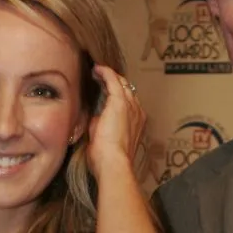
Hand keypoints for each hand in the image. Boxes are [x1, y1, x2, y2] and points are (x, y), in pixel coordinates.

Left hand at [85, 65, 145, 180]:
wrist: (113, 163)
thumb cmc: (108, 159)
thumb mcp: (104, 139)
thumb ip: (101, 125)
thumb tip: (96, 116)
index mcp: (135, 123)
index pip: (128, 103)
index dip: (117, 94)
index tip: (105, 89)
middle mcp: (137, 112)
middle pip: (127, 90)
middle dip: (114, 82)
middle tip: (100, 77)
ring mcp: (130, 106)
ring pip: (122, 83)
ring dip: (110, 76)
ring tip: (97, 72)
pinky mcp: (120, 102)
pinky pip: (113, 80)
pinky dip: (105, 73)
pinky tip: (96, 69)